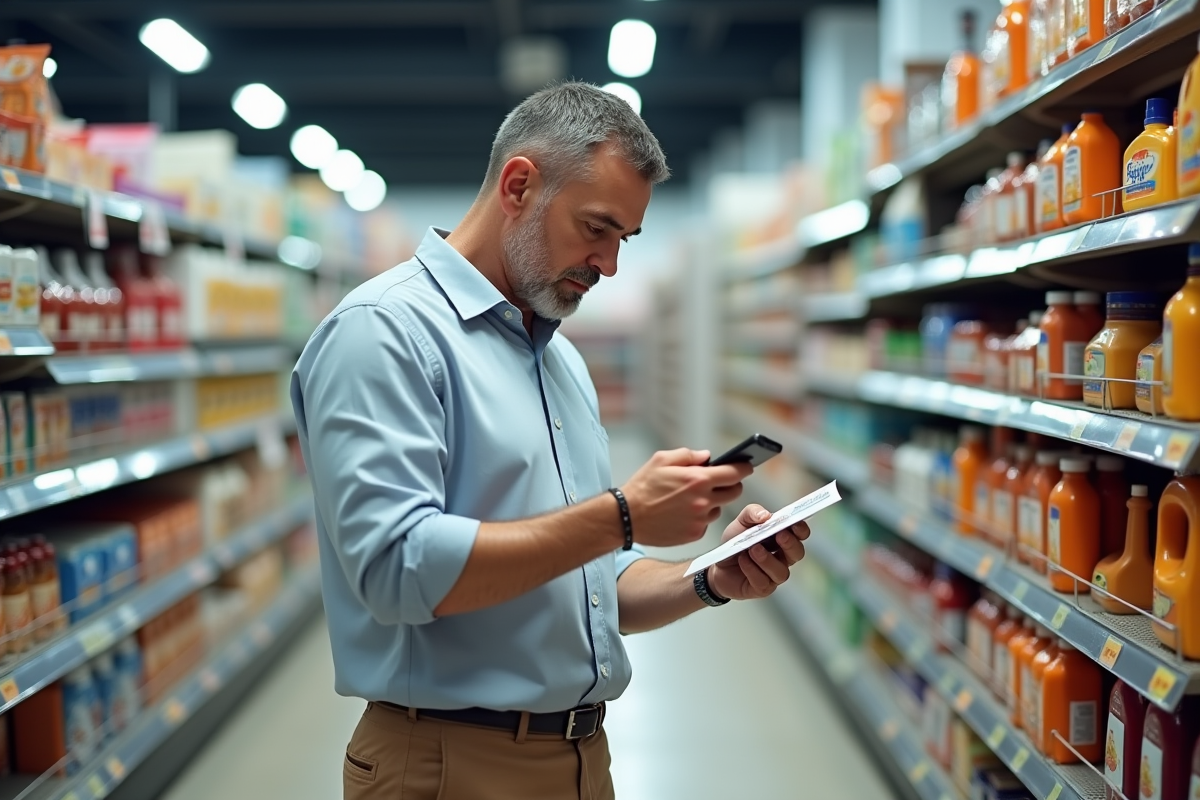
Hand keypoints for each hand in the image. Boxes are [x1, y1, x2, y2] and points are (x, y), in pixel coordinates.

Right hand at [621, 448, 751, 547]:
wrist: (626, 517)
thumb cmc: (642, 486)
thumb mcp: (662, 459)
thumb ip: (689, 455)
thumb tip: (707, 457)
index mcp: (698, 479)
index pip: (735, 473)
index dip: (744, 467)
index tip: (746, 465)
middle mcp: (703, 501)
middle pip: (734, 492)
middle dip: (731, 485)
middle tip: (721, 481)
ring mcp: (700, 520)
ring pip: (719, 508)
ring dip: (713, 502)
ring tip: (692, 498)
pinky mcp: (694, 534)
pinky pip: (706, 523)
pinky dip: (700, 517)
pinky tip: (684, 512)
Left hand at [707, 503, 808, 600]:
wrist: (717, 564)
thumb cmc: (735, 543)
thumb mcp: (740, 522)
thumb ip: (752, 513)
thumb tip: (766, 515)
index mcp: (781, 538)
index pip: (800, 534)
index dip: (801, 529)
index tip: (794, 522)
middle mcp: (782, 557)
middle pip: (797, 553)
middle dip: (790, 544)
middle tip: (779, 535)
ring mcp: (774, 575)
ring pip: (781, 571)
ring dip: (767, 559)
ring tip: (752, 550)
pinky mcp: (762, 588)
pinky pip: (763, 582)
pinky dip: (752, 570)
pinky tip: (743, 561)